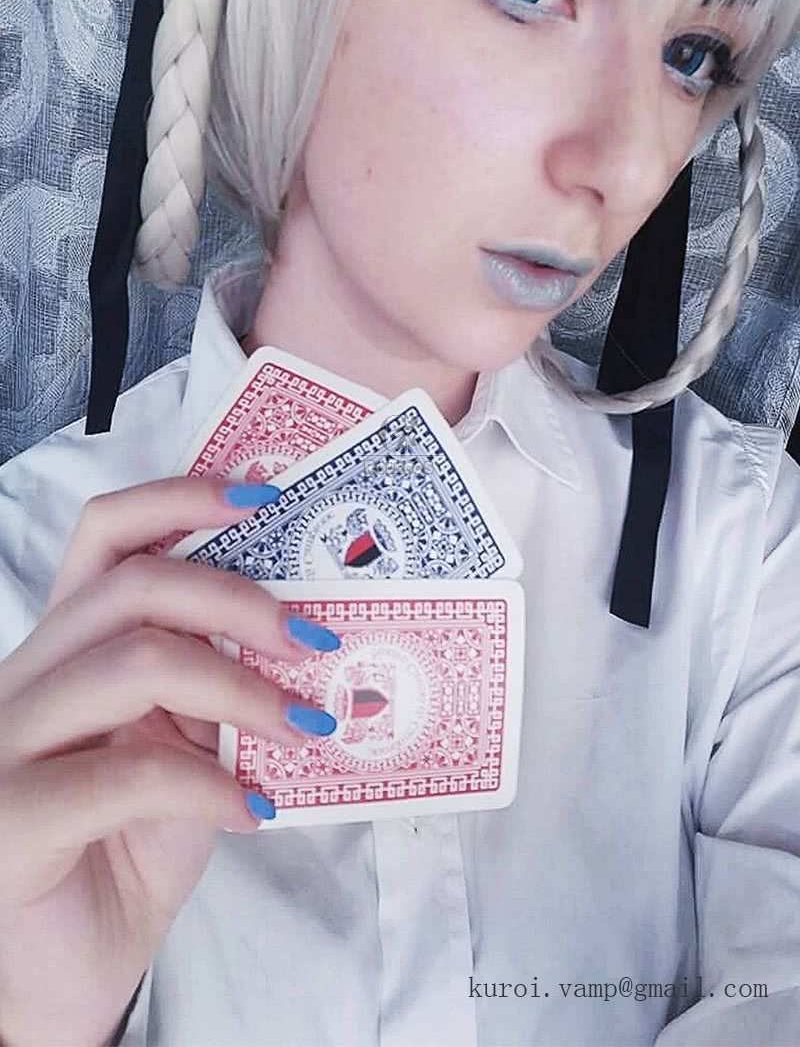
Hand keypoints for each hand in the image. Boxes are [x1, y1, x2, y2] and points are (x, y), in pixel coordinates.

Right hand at [0, 478, 337, 1046]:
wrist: (65, 975)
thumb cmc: (128, 850)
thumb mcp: (186, 748)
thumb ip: (218, 686)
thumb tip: (307, 634)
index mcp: (70, 646)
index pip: (108, 535)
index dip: (183, 498)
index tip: (266, 498)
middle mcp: (30, 678)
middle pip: (135, 585)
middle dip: (242, 601)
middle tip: (316, 644)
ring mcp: (8, 745)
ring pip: (135, 661)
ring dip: (243, 690)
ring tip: (303, 731)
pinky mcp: (11, 818)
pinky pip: (126, 773)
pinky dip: (209, 785)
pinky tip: (251, 810)